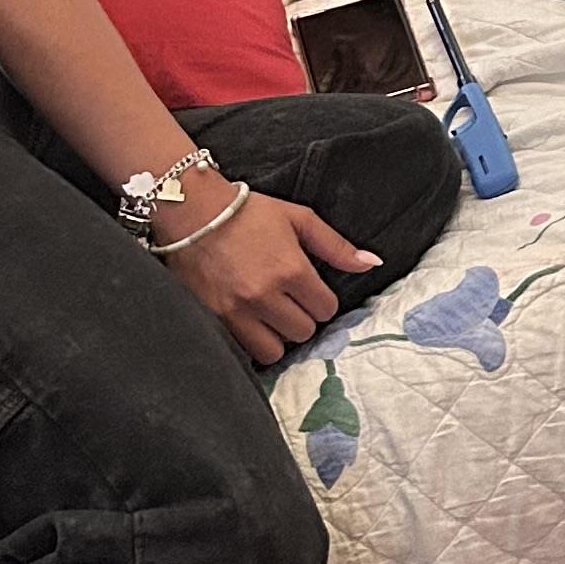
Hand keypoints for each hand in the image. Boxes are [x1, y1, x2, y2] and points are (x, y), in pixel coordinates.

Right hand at [160, 187, 379, 368]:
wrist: (192, 212)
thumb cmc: (248, 213)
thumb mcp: (299, 219)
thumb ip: (336, 246)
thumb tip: (372, 264)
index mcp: (291, 269)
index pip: (326, 309)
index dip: (321, 300)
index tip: (309, 290)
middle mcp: (264, 295)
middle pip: (303, 332)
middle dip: (301, 318)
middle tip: (288, 301)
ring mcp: (236, 311)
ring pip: (274, 351)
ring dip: (277, 336)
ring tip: (270, 316)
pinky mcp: (212, 319)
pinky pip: (243, 351)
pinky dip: (251, 341)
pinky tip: (250, 322)